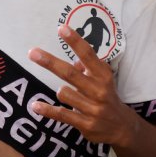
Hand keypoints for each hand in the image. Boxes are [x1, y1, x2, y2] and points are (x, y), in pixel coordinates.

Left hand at [28, 24, 134, 148]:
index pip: (88, 54)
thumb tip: (74, 61)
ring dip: (61, 92)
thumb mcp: (102, 80)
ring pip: (63, 93)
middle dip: (50, 62)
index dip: (75, 41)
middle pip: (70, 73)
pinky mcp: (85, 124)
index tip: (61, 28)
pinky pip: (61, 114)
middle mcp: (99, 90)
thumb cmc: (107, 97)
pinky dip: (47, 110)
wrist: (122, 127)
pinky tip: (35, 106)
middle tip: (33, 52)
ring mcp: (92, 108)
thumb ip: (88, 68)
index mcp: (103, 75)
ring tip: (69, 95)